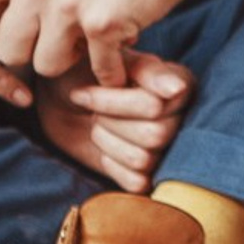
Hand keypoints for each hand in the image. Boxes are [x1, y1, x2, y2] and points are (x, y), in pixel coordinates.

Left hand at [0, 0, 182, 85]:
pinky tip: (120, 51)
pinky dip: (111, 69)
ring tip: (92, 41)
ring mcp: (69, 4)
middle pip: (8, 50)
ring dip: (73, 61)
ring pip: (47, 65)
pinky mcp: (102, 24)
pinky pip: (96, 69)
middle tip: (59, 43)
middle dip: (33, 54)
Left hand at [35, 53, 193, 193]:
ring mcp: (166, 150)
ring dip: (107, 142)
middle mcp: (181, 119)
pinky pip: (136, 182)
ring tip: (99, 126)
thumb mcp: (114, 61)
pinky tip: (106, 147)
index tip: (82, 93)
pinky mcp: (148, 175)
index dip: (112, 103)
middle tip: (93, 112)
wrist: (63, 99)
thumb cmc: (88, 73)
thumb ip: (148, 72)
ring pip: (143, 159)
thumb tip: (177, 89)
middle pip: (154, 135)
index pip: (154, 106)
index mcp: (180, 85)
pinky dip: (112, 165)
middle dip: (110, 123)